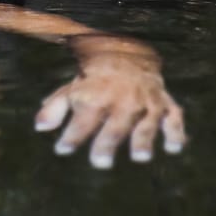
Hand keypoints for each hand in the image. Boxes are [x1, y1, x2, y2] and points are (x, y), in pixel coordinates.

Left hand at [34, 36, 185, 168]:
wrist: (123, 53)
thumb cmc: (93, 80)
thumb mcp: (71, 90)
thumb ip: (55, 108)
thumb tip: (40, 128)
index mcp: (96, 97)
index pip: (82, 121)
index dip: (72, 136)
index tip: (61, 149)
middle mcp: (121, 100)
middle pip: (114, 125)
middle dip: (107, 143)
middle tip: (100, 163)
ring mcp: (145, 102)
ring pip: (146, 122)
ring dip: (143, 140)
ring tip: (140, 157)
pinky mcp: (164, 103)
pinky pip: (174, 117)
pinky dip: (176, 132)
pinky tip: (174, 148)